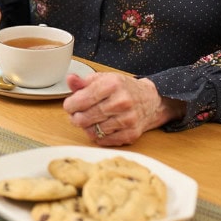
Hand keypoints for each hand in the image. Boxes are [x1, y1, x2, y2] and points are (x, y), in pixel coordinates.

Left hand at [62, 72, 182, 145]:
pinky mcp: (131, 134)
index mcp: (112, 84)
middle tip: (77, 114)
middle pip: (84, 118)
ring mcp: (127, 120)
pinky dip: (98, 136)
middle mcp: (121, 102)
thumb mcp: (104, 79)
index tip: (70, 105)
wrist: (150, 100)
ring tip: (90, 120)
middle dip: (75, 117)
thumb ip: (84, 82)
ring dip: (87, 127)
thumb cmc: (123, 89)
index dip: (70, 105)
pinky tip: (101, 127)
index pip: (81, 100)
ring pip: (92, 132)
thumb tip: (70, 79)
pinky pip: (103, 141)